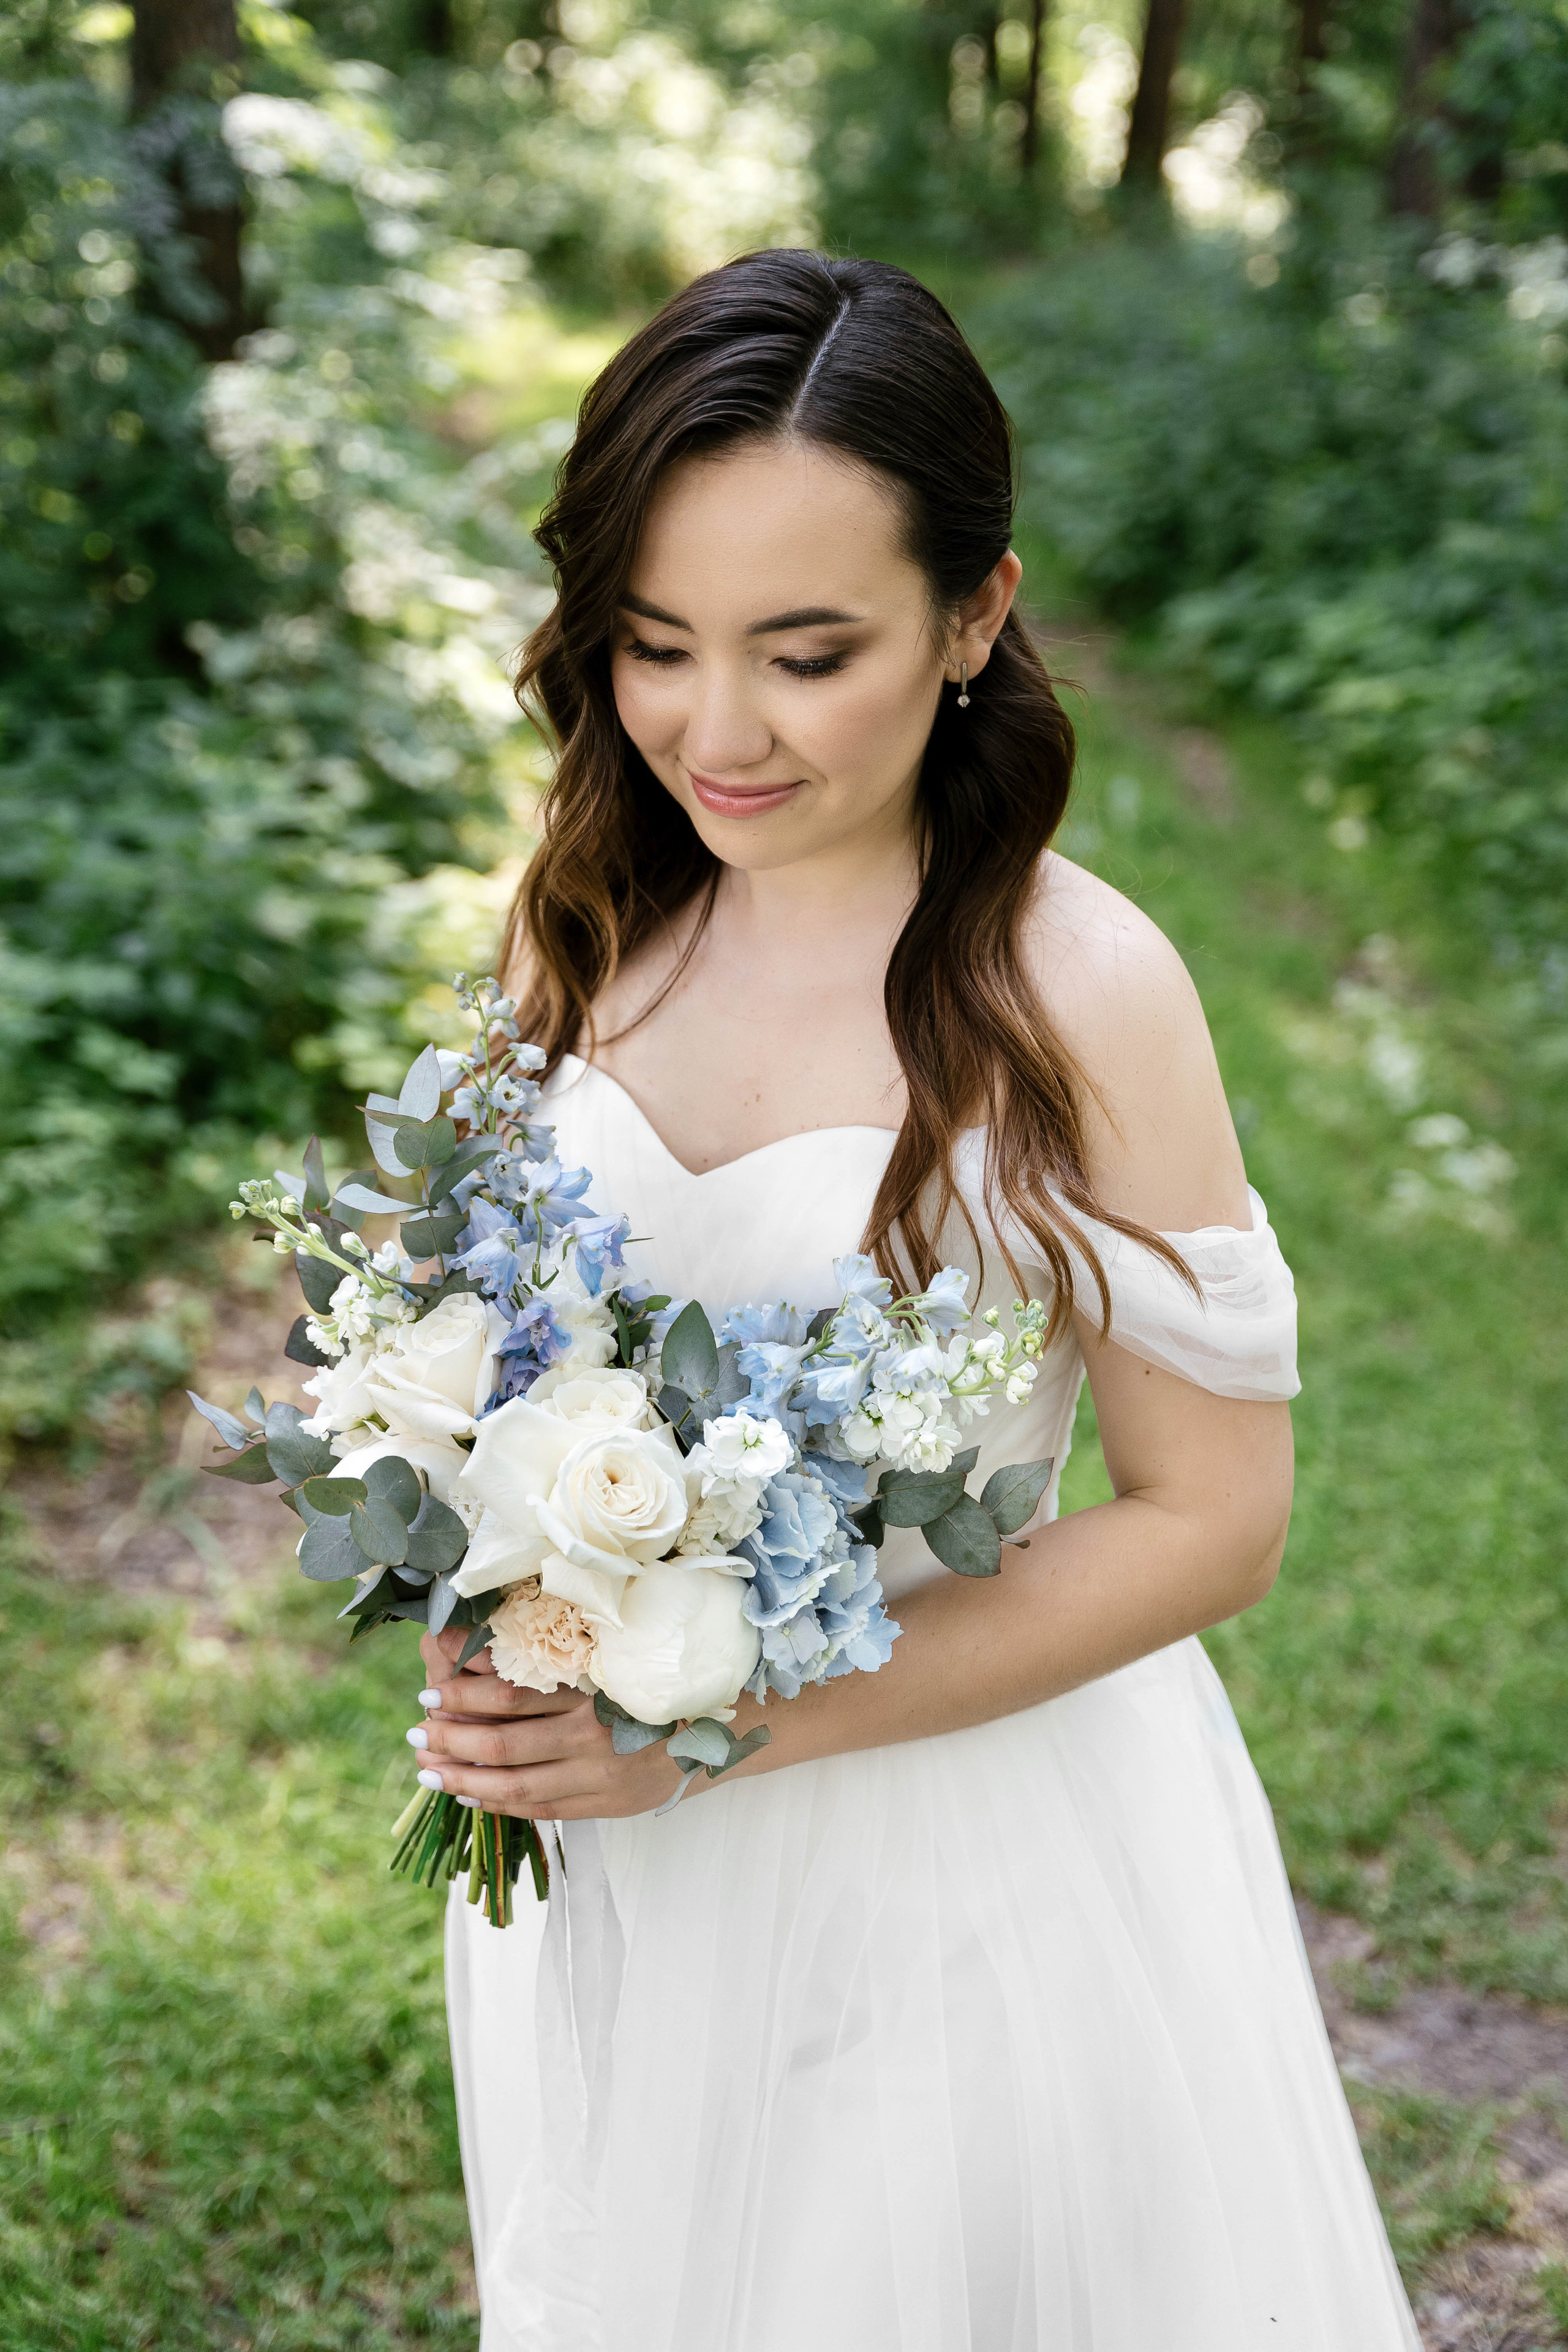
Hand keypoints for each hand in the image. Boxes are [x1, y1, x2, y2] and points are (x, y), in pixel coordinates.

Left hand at [412, 1626, 686, 1820]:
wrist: (720, 1728)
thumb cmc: (652, 1683)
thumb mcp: (606, 1660)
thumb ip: (550, 1661)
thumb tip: (479, 1650)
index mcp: (589, 1689)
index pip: (510, 1694)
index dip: (463, 1694)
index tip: (429, 1689)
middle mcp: (593, 1735)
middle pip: (503, 1743)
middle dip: (450, 1739)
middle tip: (416, 1732)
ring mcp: (599, 1777)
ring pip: (515, 1786)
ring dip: (464, 1779)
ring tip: (428, 1770)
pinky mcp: (605, 1806)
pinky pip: (541, 1811)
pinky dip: (500, 1804)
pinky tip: (470, 1794)